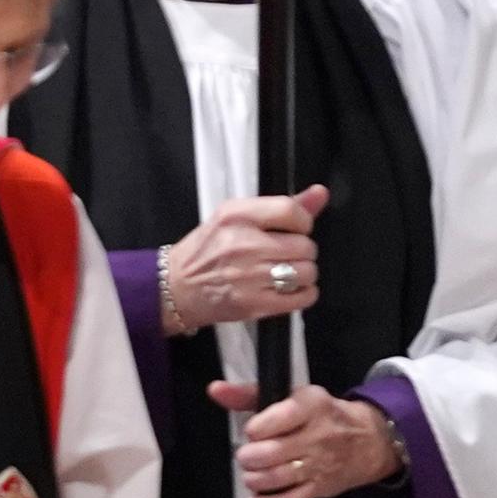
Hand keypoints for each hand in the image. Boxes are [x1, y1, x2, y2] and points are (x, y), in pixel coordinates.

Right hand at [162, 185, 328, 333]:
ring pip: (307, 272)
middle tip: (283, 255)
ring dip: (302, 274)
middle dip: (301, 251)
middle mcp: (243, 245)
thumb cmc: (205, 251)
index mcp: (236, 216)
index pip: (291, 211)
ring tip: (284, 273)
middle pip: (305, 246)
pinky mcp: (255, 304)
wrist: (176, 288)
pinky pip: (303, 297)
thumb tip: (320, 193)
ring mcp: (249, 277)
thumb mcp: (234, 218)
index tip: (295, 229)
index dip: (302, 222)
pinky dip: (302, 294)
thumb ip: (280, 206)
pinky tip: (286, 290)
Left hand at [211, 382, 402, 497]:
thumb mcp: (291, 396)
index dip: (258, 427)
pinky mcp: (320, 488)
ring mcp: (320, 465)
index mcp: (311, 406)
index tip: (252, 430)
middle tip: (246, 456)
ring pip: (280, 477)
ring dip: (256, 479)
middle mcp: (318, 436)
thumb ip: (249, 394)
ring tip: (251, 473)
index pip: (282, 417)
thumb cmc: (319, 415)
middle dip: (251, 457)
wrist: (368, 440)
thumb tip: (215, 390)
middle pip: (275, 452)